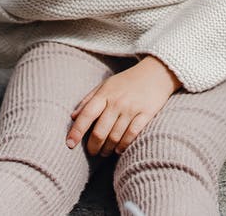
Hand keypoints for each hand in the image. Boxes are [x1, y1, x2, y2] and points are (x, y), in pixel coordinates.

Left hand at [66, 56, 181, 155]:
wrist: (156, 72)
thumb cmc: (127, 80)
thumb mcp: (106, 85)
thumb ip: (89, 100)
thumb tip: (73, 117)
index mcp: (104, 94)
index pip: (86, 115)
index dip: (76, 131)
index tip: (69, 144)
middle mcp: (117, 102)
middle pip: (100, 131)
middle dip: (93, 146)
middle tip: (92, 152)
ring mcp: (132, 109)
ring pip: (115, 136)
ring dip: (107, 148)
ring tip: (105, 152)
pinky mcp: (146, 114)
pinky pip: (131, 135)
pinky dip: (123, 145)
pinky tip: (119, 149)